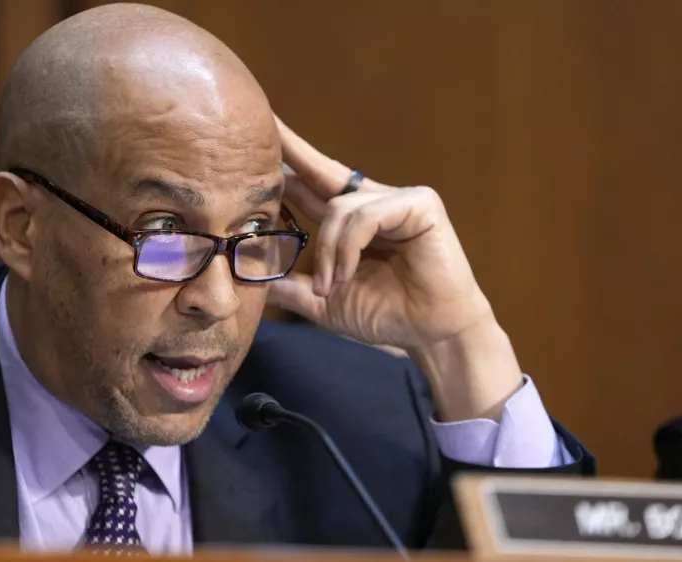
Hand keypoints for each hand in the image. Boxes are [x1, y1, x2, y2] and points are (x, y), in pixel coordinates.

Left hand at [268, 117, 522, 420]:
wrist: (431, 334)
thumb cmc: (386, 316)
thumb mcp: (324, 302)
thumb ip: (292, 289)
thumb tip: (250, 281)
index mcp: (350, 222)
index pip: (310, 187)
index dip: (287, 165)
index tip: (258, 142)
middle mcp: (372, 204)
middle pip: (323, 172)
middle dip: (294, 151)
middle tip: (268, 125)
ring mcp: (398, 200)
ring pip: (339, 207)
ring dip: (328, 250)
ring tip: (331, 283)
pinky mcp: (420, 204)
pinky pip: (366, 215)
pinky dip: (350, 246)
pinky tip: (348, 272)